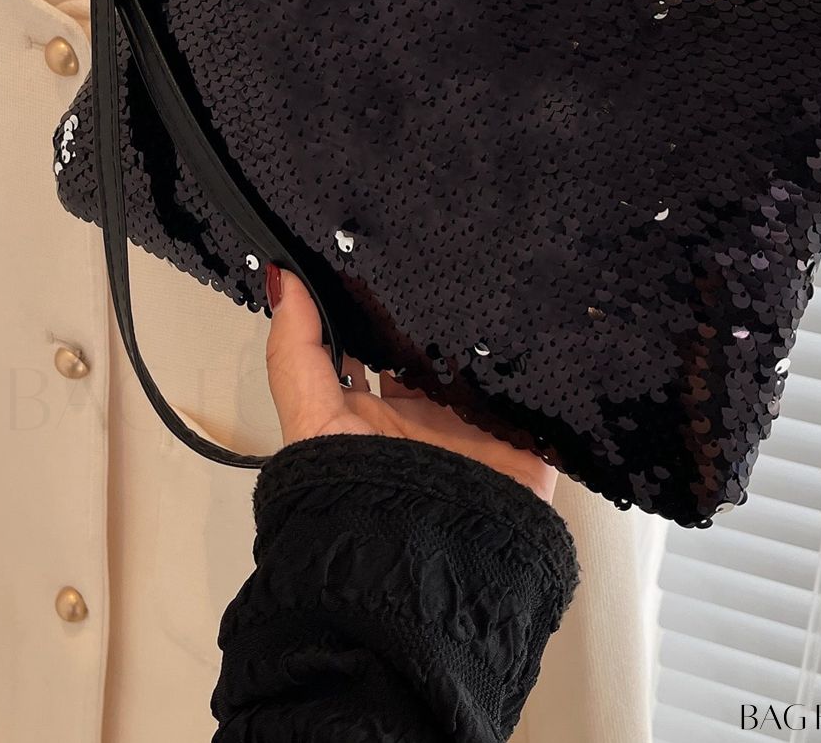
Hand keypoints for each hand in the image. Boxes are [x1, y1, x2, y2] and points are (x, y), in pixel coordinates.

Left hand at [264, 266, 557, 504]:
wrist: (425, 575)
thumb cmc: (357, 499)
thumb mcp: (313, 422)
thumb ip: (295, 355)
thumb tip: (282, 279)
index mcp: (375, 411)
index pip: (376, 343)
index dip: (373, 301)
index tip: (379, 249)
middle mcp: (425, 416)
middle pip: (434, 348)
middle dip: (436, 307)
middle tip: (445, 246)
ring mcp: (475, 428)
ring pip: (483, 363)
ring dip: (487, 330)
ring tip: (497, 268)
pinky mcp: (523, 442)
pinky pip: (534, 394)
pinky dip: (536, 365)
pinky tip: (539, 319)